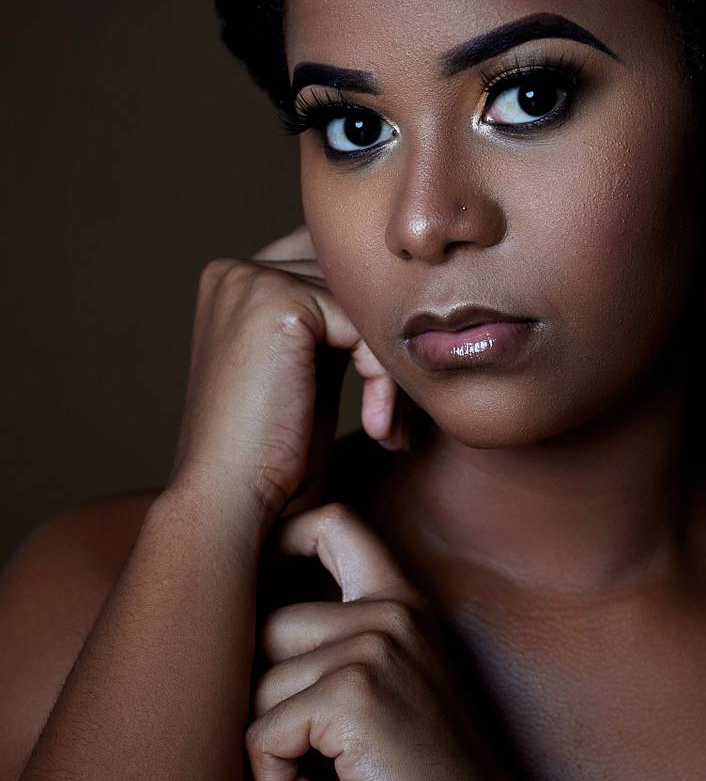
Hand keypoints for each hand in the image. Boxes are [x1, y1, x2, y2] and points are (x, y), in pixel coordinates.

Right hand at [168, 222, 417, 524]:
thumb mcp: (308, 376)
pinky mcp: (276, 301)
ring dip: (390, 369)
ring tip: (388, 426)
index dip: (371, 330)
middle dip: (384, 349)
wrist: (230, 508)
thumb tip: (398, 292)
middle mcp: (234, 272)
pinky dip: (383, 378)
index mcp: (236, 283)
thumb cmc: (274, 460)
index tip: (392, 395)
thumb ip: (336, 328)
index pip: (336, 276)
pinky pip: (364, 325)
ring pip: (363, 306)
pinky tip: (377, 428)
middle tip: (400, 416)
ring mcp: (250, 281)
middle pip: (352, 286)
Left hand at [246, 500, 545, 780]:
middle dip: (262, 699)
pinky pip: (261, 734)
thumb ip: (349, 644)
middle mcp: (389, 612)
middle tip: (296, 754)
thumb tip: (241, 636)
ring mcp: (372, 649)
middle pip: (267, 623)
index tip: (260, 598)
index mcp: (403, 602)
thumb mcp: (403, 685)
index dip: (280, 542)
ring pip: (258, 688)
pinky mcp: (351, 698)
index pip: (333, 522)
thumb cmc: (435, 780)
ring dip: (271, 755)